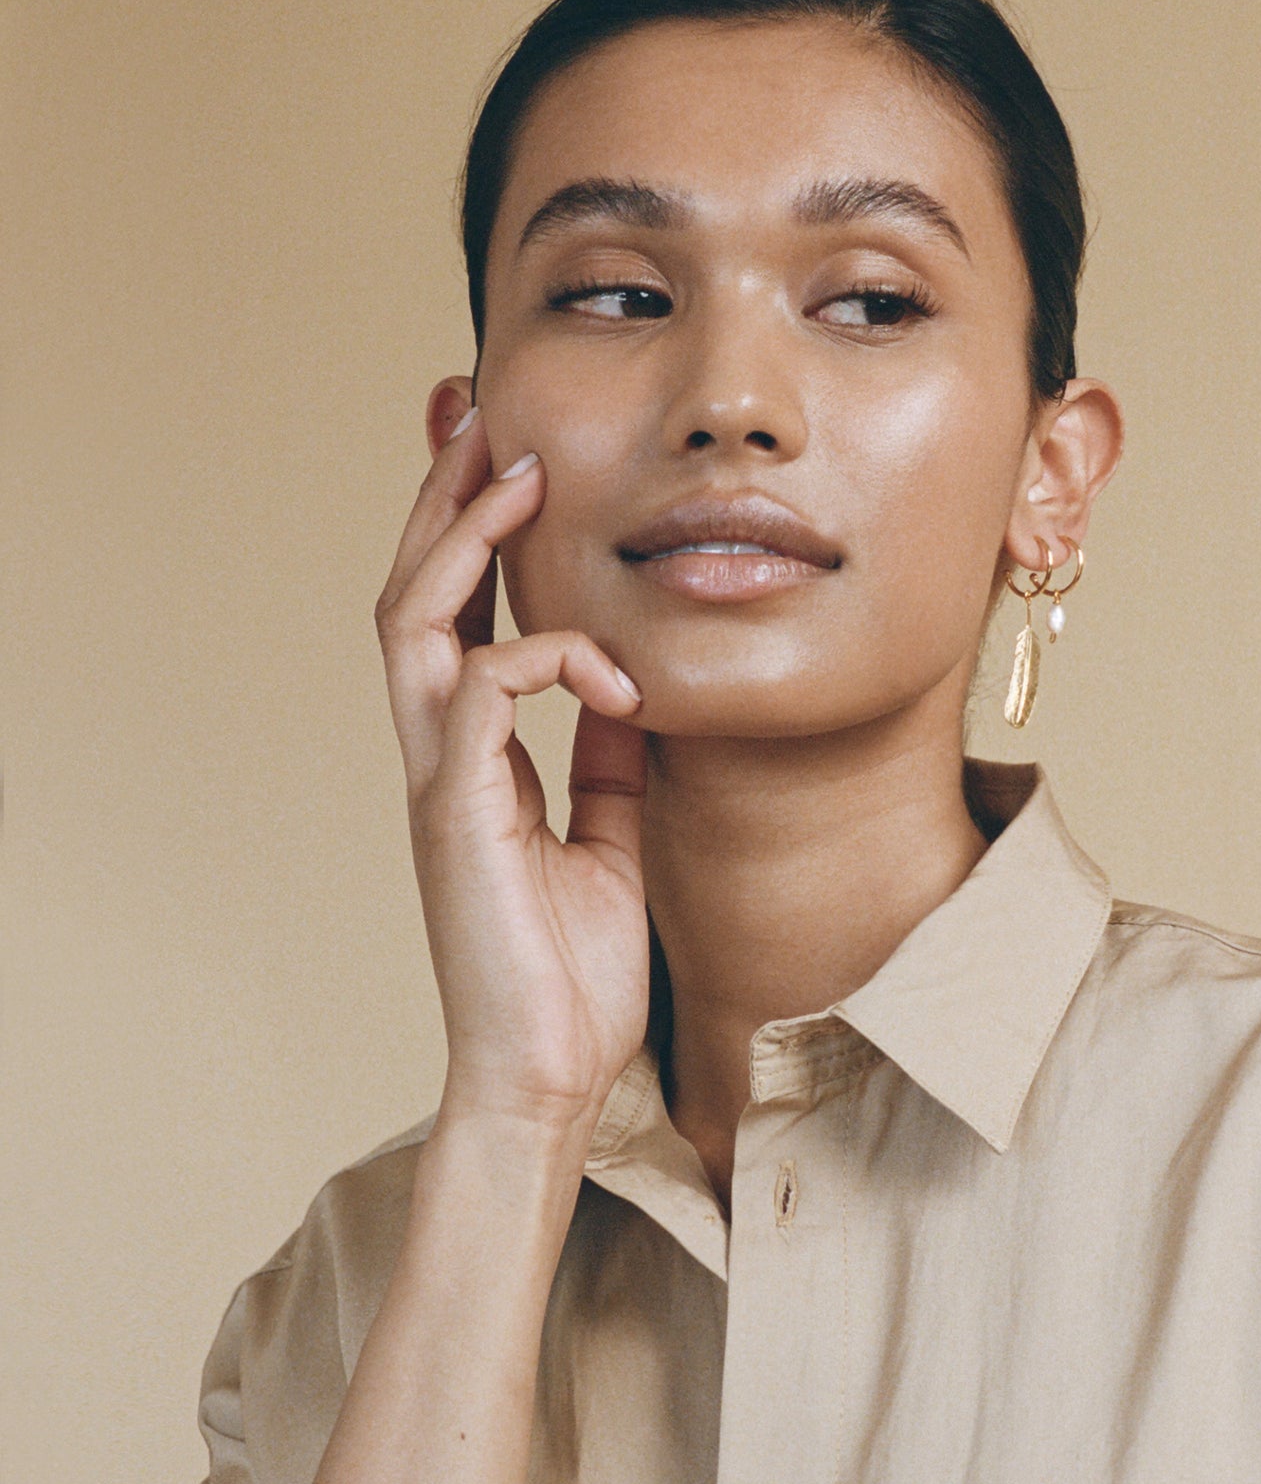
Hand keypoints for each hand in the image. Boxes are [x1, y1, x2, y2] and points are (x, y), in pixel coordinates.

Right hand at [374, 413, 649, 1132]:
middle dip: (441, 497)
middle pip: (412, 593)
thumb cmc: (572, 973)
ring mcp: (439, 782)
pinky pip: (481, 693)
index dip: (469, 533)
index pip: (455, 618)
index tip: (502, 454)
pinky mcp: (456, 815)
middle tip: (473, 409)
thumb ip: (601, 761)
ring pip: (413, 623)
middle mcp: (439, 756)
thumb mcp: (607, 837)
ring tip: (513, 471)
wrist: (550, 1073)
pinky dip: (546, 659)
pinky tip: (609, 671)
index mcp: (472, 759)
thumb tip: (625, 687)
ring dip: (462, 540)